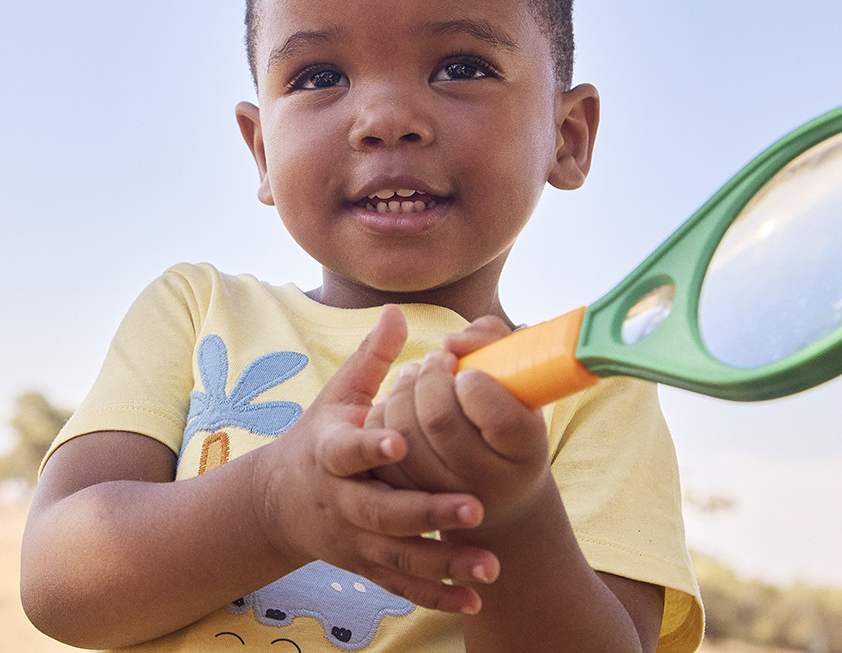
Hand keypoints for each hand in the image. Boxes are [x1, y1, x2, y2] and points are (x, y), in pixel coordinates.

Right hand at [250, 305, 498, 613]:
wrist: (281, 502)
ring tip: (488, 567)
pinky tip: (474, 602)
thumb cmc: (317, 438)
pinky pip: (401, 584)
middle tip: (474, 507)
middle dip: (427, 510)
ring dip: (443, 563)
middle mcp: (342, 499)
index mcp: (331, 453)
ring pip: (398, 555)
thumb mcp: (335, 396)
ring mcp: (353, 539)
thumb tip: (397, 310)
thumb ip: (370, 358)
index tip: (398, 440)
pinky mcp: (366, 564)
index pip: (348, 449)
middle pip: (383, 511)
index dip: (370, 445)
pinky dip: (435, 595)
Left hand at [365, 316, 552, 531]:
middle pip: (440, 422)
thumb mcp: (516, 377)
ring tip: (413, 374)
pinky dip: (383, 419)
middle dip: (429, 377)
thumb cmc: (508, 412)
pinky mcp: (411, 503)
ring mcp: (448, 499)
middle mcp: (491, 484)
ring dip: (402, 392)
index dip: (475, 384)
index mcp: (525, 451)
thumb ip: (490, 340)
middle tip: (435, 359)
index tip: (466, 369)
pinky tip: (395, 402)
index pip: (501, 419)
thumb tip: (450, 342)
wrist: (497, 488)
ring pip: (405, 438)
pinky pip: (383, 457)